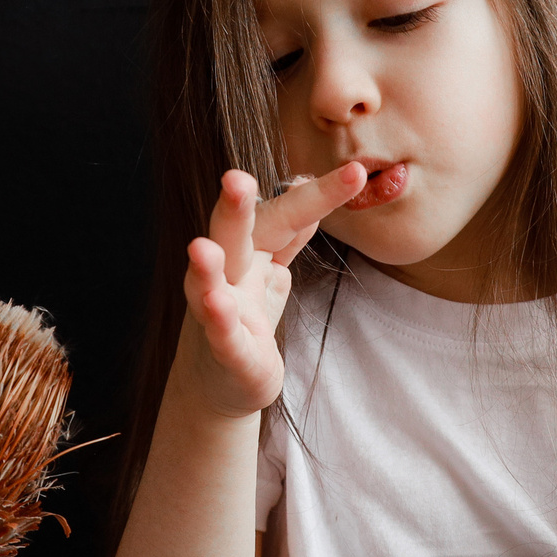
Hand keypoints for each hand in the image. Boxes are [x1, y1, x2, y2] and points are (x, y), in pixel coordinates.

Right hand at [178, 164, 366, 416]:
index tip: (355, 173)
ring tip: (201, 249)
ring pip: (209, 284)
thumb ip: (288, 231)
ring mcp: (220, 313)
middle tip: (236, 179)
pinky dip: (218, 320)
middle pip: (231, 236)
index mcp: (249, 250)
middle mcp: (228, 274)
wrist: (218, 382)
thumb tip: (304, 182)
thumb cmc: (246, 320)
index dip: (319, 196)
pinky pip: (221, 335)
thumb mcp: (272, 271)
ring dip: (206, 267)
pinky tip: (216, 305)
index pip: (285, 216)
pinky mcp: (226, 353)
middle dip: (233, 208)